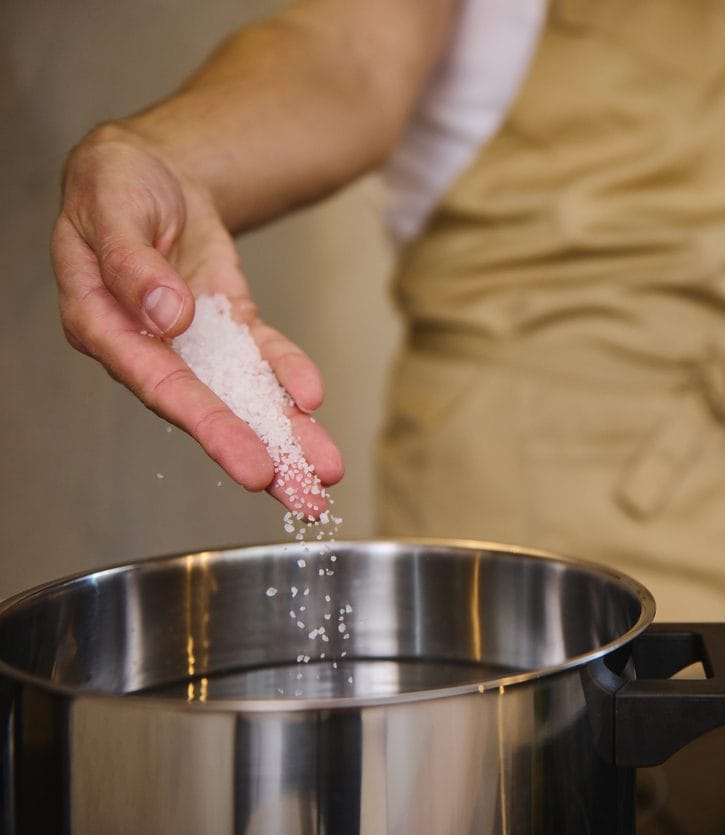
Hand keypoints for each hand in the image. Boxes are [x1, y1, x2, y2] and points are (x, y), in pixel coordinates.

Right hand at [51, 126, 342, 514]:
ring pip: (239, 395)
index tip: (250, 461)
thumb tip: (166, 313)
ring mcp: (191, 341)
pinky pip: (261, 357)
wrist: (149, 171)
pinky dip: (289, 376)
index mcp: (102, 323)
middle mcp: (147, 346)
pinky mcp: (225, 325)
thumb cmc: (115, 186)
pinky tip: (313, 400)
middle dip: (256, 451)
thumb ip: (132, 262)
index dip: (207, 424)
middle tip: (301, 495)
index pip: (157, 382)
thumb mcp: (113, 205)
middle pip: (204, 408)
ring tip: (324, 475)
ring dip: (285, 436)